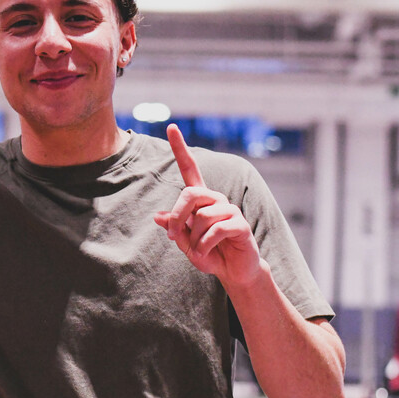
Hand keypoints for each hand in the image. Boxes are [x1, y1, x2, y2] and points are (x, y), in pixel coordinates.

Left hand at [153, 125, 262, 284]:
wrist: (234, 271)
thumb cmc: (210, 254)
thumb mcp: (186, 243)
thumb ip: (175, 228)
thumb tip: (158, 216)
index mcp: (201, 199)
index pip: (190, 168)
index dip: (180, 148)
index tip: (171, 127)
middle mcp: (216, 199)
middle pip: (190, 194)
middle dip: (178, 217)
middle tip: (175, 237)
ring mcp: (230, 209)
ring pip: (202, 217)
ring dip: (194, 240)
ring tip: (199, 251)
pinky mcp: (240, 224)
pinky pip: (216, 230)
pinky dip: (205, 246)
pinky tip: (206, 254)